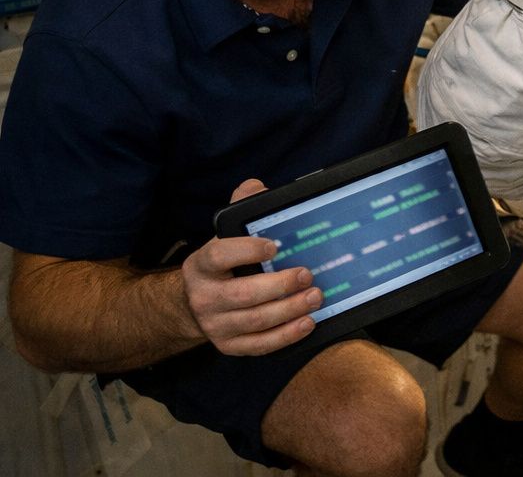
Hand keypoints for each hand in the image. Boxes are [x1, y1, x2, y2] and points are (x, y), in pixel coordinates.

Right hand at [180, 179, 321, 354]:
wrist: (196, 303)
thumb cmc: (223, 265)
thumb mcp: (224, 236)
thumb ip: (240, 208)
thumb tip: (258, 187)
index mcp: (201, 266)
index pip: (218, 256)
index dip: (246, 251)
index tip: (275, 246)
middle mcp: (204, 297)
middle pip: (242, 295)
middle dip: (279, 286)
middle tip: (307, 274)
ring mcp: (215, 325)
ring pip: (255, 321)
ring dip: (289, 310)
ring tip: (315, 297)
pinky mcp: (229, 346)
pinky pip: (260, 345)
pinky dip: (286, 336)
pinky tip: (307, 323)